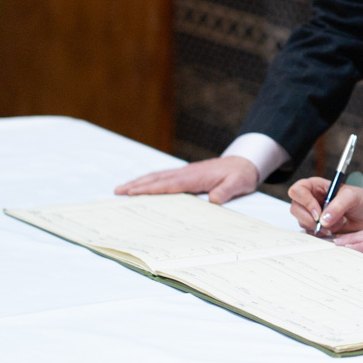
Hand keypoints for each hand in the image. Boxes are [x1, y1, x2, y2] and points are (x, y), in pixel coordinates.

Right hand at [114, 156, 258, 204]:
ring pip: (158, 177)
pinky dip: (150, 181)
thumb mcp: (238, 184)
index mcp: (196, 177)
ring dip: (140, 182)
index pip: (169, 184)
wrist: (245, 162)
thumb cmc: (241, 175)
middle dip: (137, 185)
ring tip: (122, 189)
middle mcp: (187, 172)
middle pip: (157, 179)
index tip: (132, 192)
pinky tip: (142, 186)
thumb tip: (214, 200)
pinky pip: (164, 178)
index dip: (150, 189)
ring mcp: (185, 172)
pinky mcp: (186, 174)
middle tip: (117, 192)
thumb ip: (227, 191)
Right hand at [288, 178, 362, 235]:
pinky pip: (310, 232)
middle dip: (309, 218)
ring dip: (318, 226)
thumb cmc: (362, 200)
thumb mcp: (352, 197)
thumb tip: (323, 219)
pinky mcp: (317, 226)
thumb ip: (338, 205)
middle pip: (295, 208)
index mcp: (316, 186)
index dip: (305, 202)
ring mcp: (313, 214)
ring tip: (337, 223)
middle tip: (325, 223)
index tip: (319, 212)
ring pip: (301, 222)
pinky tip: (334, 229)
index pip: (298, 190)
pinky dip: (321, 233)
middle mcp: (311, 199)